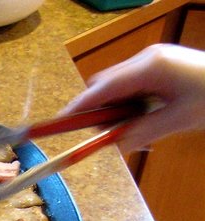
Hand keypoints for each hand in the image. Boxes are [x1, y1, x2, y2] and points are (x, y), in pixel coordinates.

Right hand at [58, 44, 204, 152]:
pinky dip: (129, 107)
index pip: (102, 88)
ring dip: (116, 112)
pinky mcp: (159, 69)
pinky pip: (131, 89)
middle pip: (104, 87)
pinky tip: (145, 120)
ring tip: (136, 131)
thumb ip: (141, 132)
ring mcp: (153, 62)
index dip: (78, 107)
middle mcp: (147, 59)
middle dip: (98, 113)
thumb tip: (111, 144)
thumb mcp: (179, 120)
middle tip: (105, 138)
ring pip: (116, 89)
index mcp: (150, 67)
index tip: (57, 125)